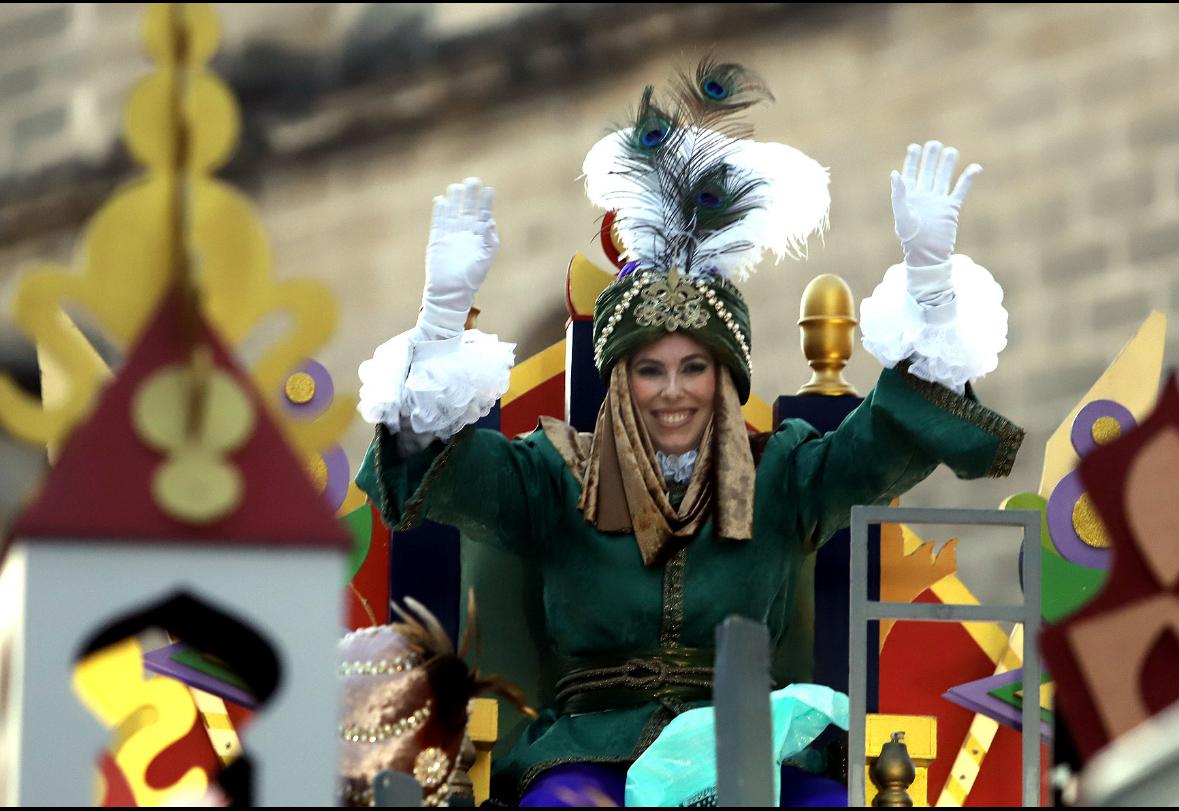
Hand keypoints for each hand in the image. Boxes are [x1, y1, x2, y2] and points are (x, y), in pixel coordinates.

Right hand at [418, 178, 498, 340]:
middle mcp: (466, 235)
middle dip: (470, 196)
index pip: (483, 215)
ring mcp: (451, 237)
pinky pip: (438, 223)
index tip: (489, 189)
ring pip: (453, 214)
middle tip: (472, 180)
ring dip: (455, 201)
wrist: (451, 292)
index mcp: (480, 239)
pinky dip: (440, 212)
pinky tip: (441, 200)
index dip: (485, 203)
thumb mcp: (485, 260)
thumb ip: (490, 241)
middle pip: (468, 210)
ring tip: (456, 186)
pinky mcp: (438, 241)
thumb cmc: (471, 279)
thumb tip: (490, 221)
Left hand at [890, 141, 979, 269]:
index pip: (910, 174)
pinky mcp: (951, 208)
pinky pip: (960, 190)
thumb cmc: (911, 238)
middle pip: (928, 173)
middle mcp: (924, 197)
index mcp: (909, 197)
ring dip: (947, 165)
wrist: (927, 254)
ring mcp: (938, 202)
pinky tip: (975, 167)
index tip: (914, 147)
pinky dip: (967, 179)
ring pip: (943, 178)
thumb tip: (895, 174)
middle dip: (930, 159)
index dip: (912, 161)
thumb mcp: (902, 214)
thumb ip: (899, 193)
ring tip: (950, 151)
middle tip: (934, 144)